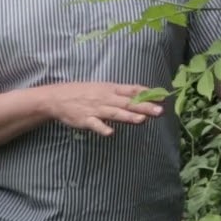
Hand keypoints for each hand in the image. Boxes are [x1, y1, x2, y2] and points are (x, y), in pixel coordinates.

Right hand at [40, 81, 163, 137]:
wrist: (57, 97)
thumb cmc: (82, 93)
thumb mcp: (101, 88)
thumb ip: (120, 93)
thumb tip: (140, 95)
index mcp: (109, 89)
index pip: (132, 90)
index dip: (147, 94)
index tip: (162, 97)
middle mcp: (105, 98)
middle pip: (127, 103)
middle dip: (144, 107)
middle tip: (160, 111)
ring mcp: (95, 109)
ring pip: (114, 113)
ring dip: (128, 116)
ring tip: (142, 120)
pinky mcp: (85, 119)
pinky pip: (95, 125)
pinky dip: (102, 128)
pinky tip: (111, 133)